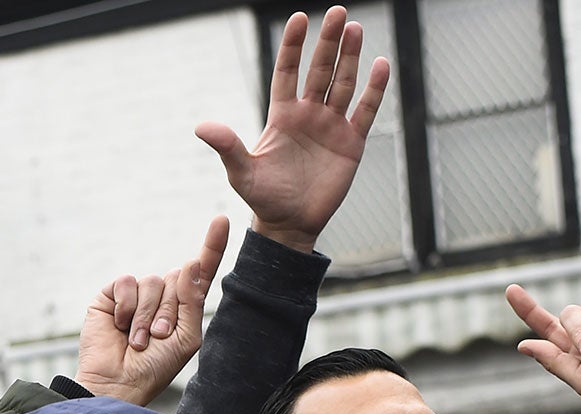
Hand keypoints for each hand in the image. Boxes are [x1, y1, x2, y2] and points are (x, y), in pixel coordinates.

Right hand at [76, 217, 228, 403]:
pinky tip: (120, 326)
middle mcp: (161, 296)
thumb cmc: (154, 368)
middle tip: (157, 337)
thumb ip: (193, 301)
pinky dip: (127, 307)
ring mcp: (136, 295)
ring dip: (147, 315)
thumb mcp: (186, 339)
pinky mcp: (111, 296)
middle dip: (170, 310)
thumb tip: (188, 263)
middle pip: (177, 277)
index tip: (221, 220)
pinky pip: (127, 283)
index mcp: (183, 306)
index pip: (200, 272)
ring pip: (153, 282)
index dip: (212, 246)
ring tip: (138, 340)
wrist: (118, 383)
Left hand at [197, 7, 390, 252]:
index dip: (292, 46)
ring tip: (354, 29)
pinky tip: (380, 65)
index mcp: (281, 116)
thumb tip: (200, 127)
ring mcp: (331, 127)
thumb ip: (227, 146)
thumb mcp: (241, 172)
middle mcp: (308, 115)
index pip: (287, 72)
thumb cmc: (263, 199)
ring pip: (342, 84)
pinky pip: (365, 110)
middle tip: (338, 12)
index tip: (299, 18)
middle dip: (328, 42)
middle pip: (320, 71)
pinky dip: (373, 89)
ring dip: (349, 57)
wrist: (289, 226)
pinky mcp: (351, 142)